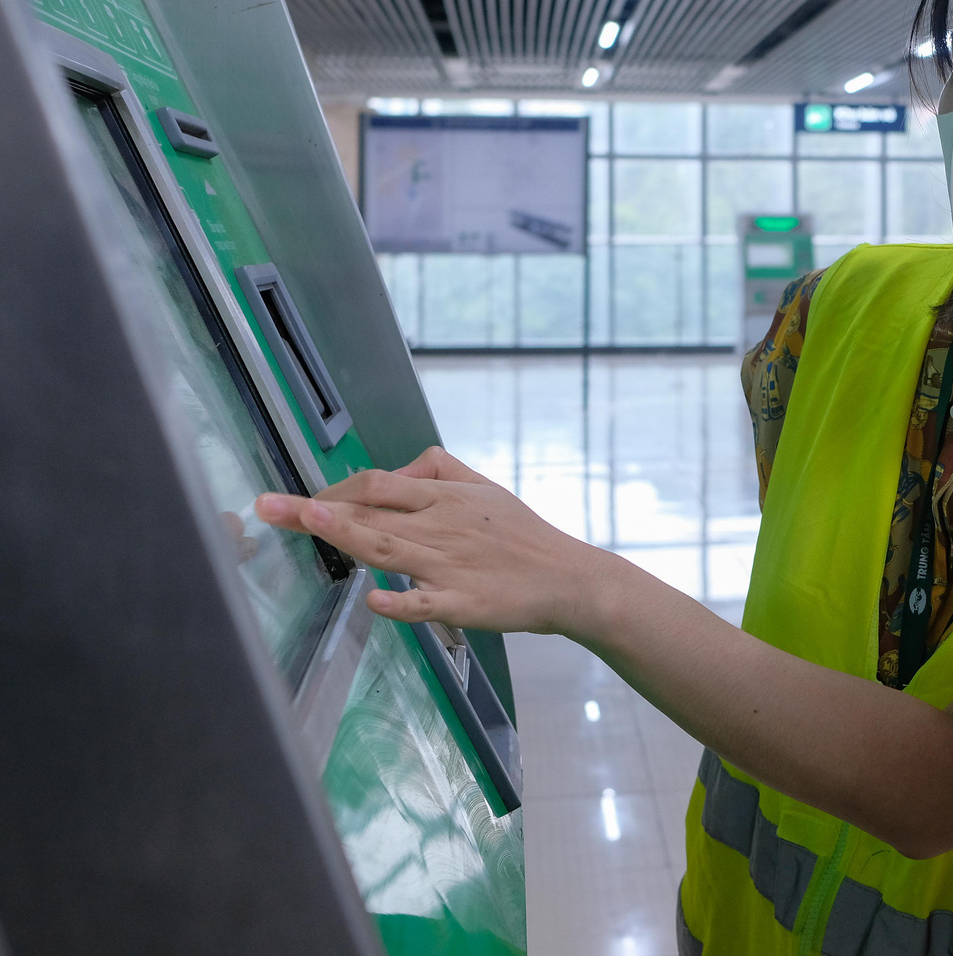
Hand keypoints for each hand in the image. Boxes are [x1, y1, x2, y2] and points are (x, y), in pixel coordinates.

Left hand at [254, 446, 619, 636]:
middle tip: (266, 506)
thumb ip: (437, 470)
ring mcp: (451, 567)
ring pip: (389, 547)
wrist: (567, 578)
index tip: (298, 501)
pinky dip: (400, 601)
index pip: (379, 483)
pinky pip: (425, 603)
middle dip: (314, 509)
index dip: (334, 488)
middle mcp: (442, 527)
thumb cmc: (522, 535)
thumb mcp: (485, 487)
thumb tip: (393, 468)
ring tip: (307, 521)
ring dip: (346, 533)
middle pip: (371, 511)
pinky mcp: (464, 604)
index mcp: (446, 498)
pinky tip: (374, 598)